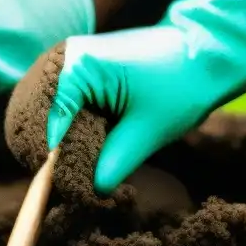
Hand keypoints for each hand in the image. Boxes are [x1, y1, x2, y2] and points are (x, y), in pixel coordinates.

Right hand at [48, 0, 245, 194]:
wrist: (203, 53)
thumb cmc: (179, 86)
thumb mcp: (146, 131)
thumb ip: (114, 163)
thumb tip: (93, 192)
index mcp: (77, 66)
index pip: (50, 120)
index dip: (54, 158)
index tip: (65, 187)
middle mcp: (66, 56)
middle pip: (42, 112)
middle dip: (55, 146)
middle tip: (70, 180)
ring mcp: (72, 59)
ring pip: (51, 108)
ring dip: (62, 135)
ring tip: (76, 166)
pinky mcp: (83, 67)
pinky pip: (65, 101)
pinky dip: (72, 124)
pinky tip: (85, 145)